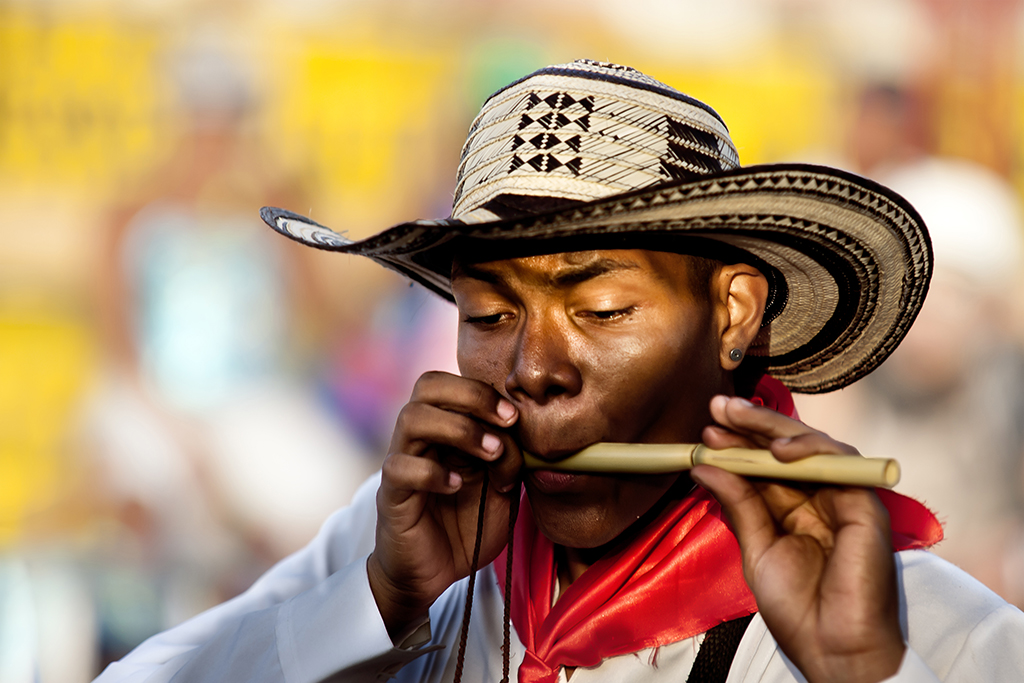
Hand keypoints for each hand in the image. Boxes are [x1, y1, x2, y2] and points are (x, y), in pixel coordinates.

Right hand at [367, 371, 521, 639]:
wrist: (432, 575)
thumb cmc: (466, 526)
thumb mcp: (501, 492)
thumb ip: (510, 462)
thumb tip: (517, 436)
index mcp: (444, 428)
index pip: (451, 383)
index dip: (484, 390)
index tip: (515, 416)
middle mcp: (419, 438)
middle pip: (427, 386)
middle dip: (472, 396)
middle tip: (506, 421)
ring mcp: (402, 463)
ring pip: (411, 419)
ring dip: (458, 429)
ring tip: (490, 454)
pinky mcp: (392, 495)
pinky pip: (401, 468)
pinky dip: (432, 472)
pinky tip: (457, 486)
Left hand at [690, 395, 903, 682]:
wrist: (831, 647)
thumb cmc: (797, 607)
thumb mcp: (756, 548)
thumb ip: (737, 504)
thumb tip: (704, 464)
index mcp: (794, 508)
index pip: (765, 464)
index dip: (738, 443)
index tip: (707, 429)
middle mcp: (820, 498)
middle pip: (787, 448)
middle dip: (751, 424)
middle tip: (718, 406)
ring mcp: (844, 499)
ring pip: (812, 446)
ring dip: (773, 427)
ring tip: (736, 417)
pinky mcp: (865, 506)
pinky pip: (841, 464)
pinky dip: (809, 450)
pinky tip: (776, 450)